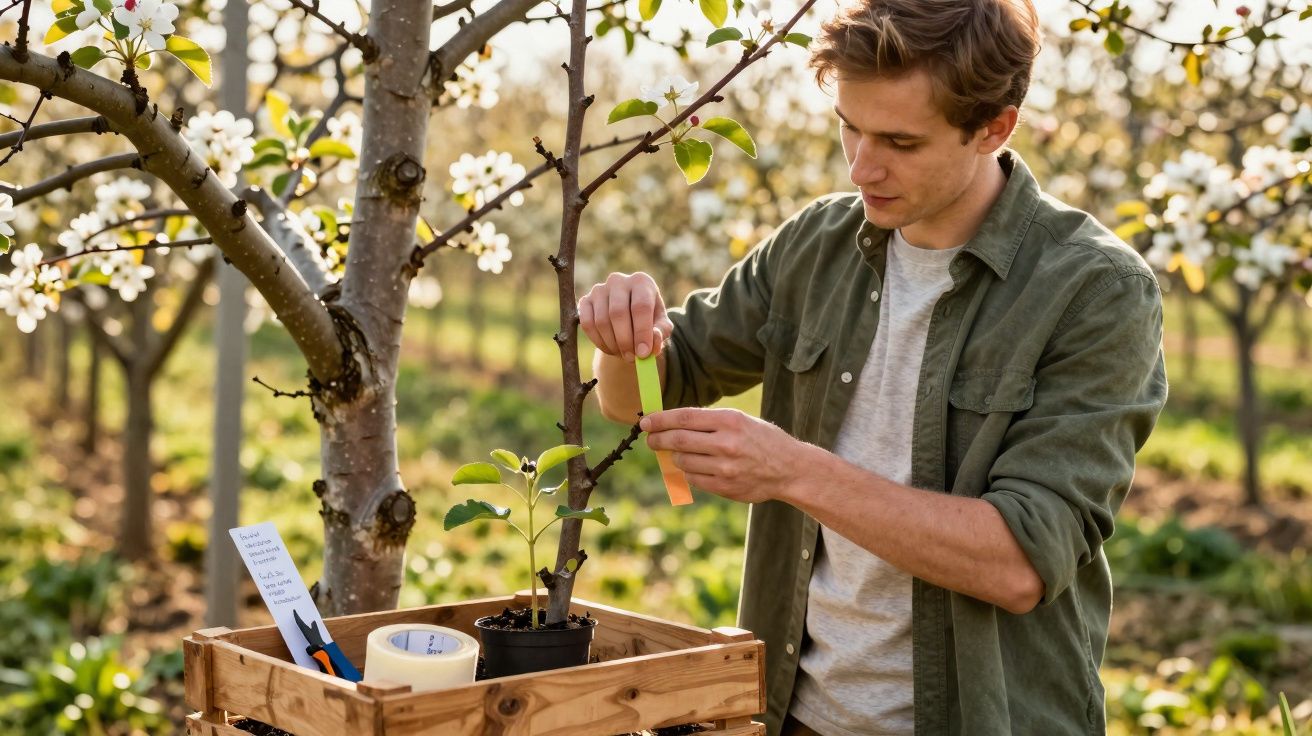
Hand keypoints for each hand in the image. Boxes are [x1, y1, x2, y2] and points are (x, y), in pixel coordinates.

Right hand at [578, 272, 673, 362]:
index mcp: (641, 282)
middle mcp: (618, 280)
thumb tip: (653, 339)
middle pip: (618, 313)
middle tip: (631, 358)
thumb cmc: (649, 320)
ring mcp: (599, 289)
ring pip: (601, 321)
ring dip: (612, 343)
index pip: (641, 306)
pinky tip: (610, 348)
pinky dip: (598, 341)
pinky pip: (587, 324)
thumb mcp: (661, 326)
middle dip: (625, 340)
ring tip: (623, 354)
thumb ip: (661, 333)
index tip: (643, 353)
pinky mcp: (585, 301)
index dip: (642, 332)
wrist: (629, 316)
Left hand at [640, 408, 813, 503]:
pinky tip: (694, 467)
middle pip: (678, 440)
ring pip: (683, 462)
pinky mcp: (725, 487)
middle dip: (658, 439)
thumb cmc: (762, 440)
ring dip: (674, 457)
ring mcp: (725, 468)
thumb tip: (672, 425)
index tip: (646, 422)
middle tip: (650, 439)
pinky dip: (688, 472)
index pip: (684, 418)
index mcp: (730, 421)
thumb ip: (709, 423)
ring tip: (678, 453)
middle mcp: (726, 443)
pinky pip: (693, 479)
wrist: (789, 469)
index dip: (660, 420)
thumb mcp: (740, 421)